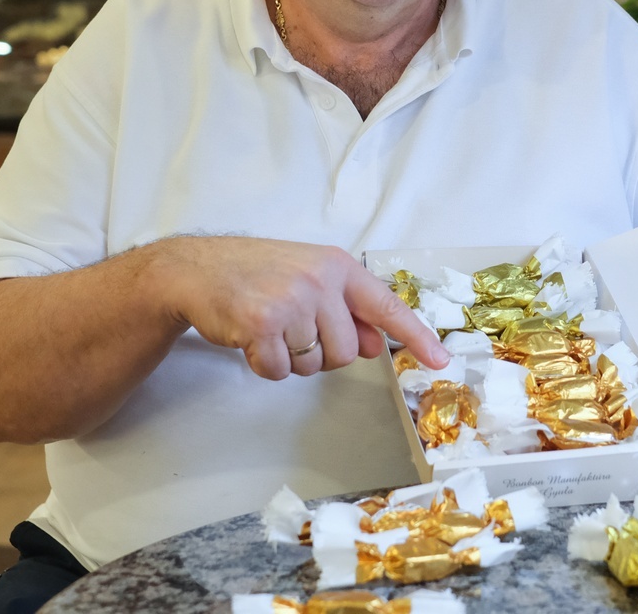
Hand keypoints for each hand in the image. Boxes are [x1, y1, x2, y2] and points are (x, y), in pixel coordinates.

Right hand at [150, 236, 448, 380]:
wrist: (197, 269)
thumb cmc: (256, 274)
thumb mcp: (309, 279)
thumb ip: (347, 310)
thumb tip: (378, 344)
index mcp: (338, 266)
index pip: (387, 306)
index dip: (416, 337)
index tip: (441, 361)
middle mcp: (320, 281)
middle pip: (348, 352)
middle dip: (322, 353)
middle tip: (293, 329)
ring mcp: (292, 301)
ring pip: (315, 365)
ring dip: (292, 359)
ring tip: (269, 327)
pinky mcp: (263, 324)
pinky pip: (280, 371)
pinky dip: (265, 365)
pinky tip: (250, 338)